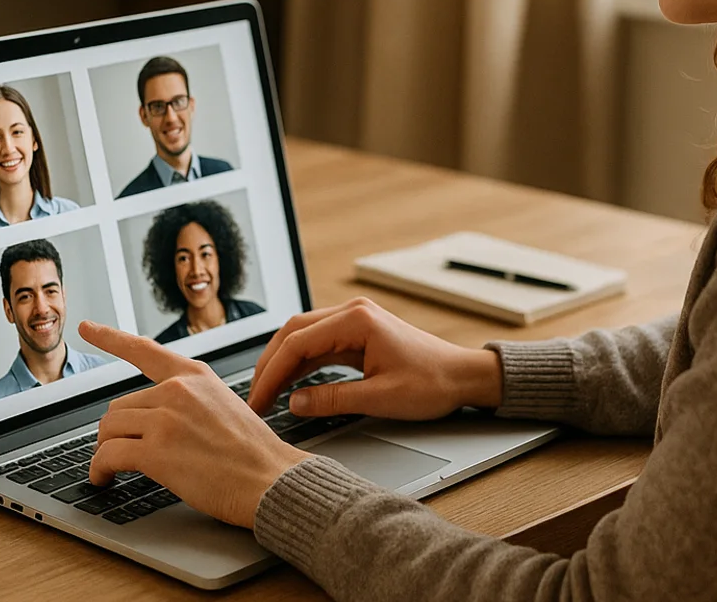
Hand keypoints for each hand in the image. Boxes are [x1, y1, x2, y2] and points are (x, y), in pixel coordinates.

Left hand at [78, 321, 309, 528]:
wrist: (271, 480)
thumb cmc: (252, 453)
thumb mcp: (224, 404)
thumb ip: (188, 400)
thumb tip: (150, 416)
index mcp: (194, 375)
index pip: (143, 350)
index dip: (109, 338)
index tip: (87, 327)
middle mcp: (177, 390)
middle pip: (118, 406)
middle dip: (117, 432)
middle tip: (123, 454)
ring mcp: (166, 419)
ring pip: (108, 430)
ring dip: (105, 452)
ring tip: (111, 469)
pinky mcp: (156, 451)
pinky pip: (108, 456)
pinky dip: (99, 470)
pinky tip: (103, 479)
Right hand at [246, 297, 502, 419]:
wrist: (462, 376)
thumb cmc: (432, 383)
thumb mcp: (380, 398)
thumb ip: (333, 400)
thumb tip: (294, 403)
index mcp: (357, 321)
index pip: (297, 342)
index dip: (271, 373)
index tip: (258, 400)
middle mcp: (352, 312)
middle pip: (293, 332)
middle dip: (269, 365)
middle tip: (254, 398)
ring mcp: (354, 321)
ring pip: (302, 336)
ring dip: (282, 363)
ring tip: (265, 394)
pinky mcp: (357, 333)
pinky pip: (319, 345)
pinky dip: (300, 364)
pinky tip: (289, 385)